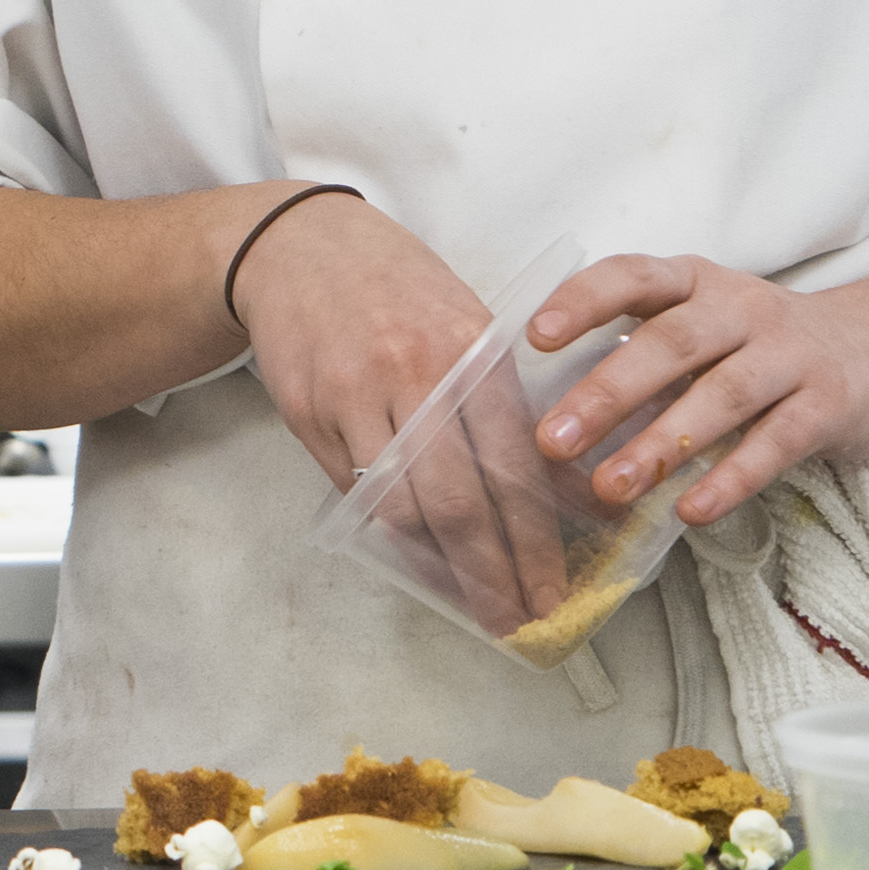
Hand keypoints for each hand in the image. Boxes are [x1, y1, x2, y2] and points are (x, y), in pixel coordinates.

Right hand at [235, 195, 565, 635]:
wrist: (303, 248)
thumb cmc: (404, 290)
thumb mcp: (472, 329)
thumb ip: (509, 410)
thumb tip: (565, 499)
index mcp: (472, 353)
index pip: (513, 468)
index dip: (533, 544)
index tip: (552, 593)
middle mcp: (415, 376)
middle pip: (458, 503)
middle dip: (492, 575)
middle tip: (515, 621)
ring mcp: (355, 397)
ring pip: (400, 509)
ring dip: (440, 568)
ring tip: (471, 601)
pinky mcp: (310, 413)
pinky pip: (355, 494)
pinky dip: (390, 533)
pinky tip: (418, 556)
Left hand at [527, 254, 868, 528]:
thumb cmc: (767, 343)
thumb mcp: (708, 324)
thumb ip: (644, 349)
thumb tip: (554, 408)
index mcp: (697, 282)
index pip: (633, 276)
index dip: (583, 301)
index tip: (533, 337)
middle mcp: (743, 308)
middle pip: (671, 344)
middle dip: (606, 393)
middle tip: (551, 441)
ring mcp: (791, 355)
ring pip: (721, 396)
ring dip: (661, 443)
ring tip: (609, 487)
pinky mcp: (829, 405)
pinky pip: (775, 443)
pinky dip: (731, 477)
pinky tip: (691, 509)